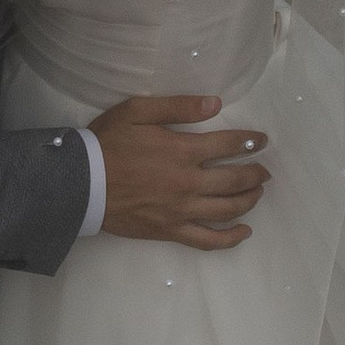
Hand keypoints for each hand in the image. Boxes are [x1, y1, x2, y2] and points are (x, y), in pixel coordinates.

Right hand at [91, 94, 269, 250]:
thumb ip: (178, 107)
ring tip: (257, 193)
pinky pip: (208, 240)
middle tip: (264, 170)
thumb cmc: (107, 143)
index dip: (250, 141)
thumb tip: (215, 104)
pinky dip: (230, 238)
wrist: (81, 183)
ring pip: (228, 209)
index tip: (261, 140)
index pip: (229, 145)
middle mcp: (189, 182)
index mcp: (183, 151)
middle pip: (236, 180)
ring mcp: (182, 210)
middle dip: (256, 173)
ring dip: (249, 200)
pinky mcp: (171, 231)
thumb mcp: (137, 111)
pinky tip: (244, 232)